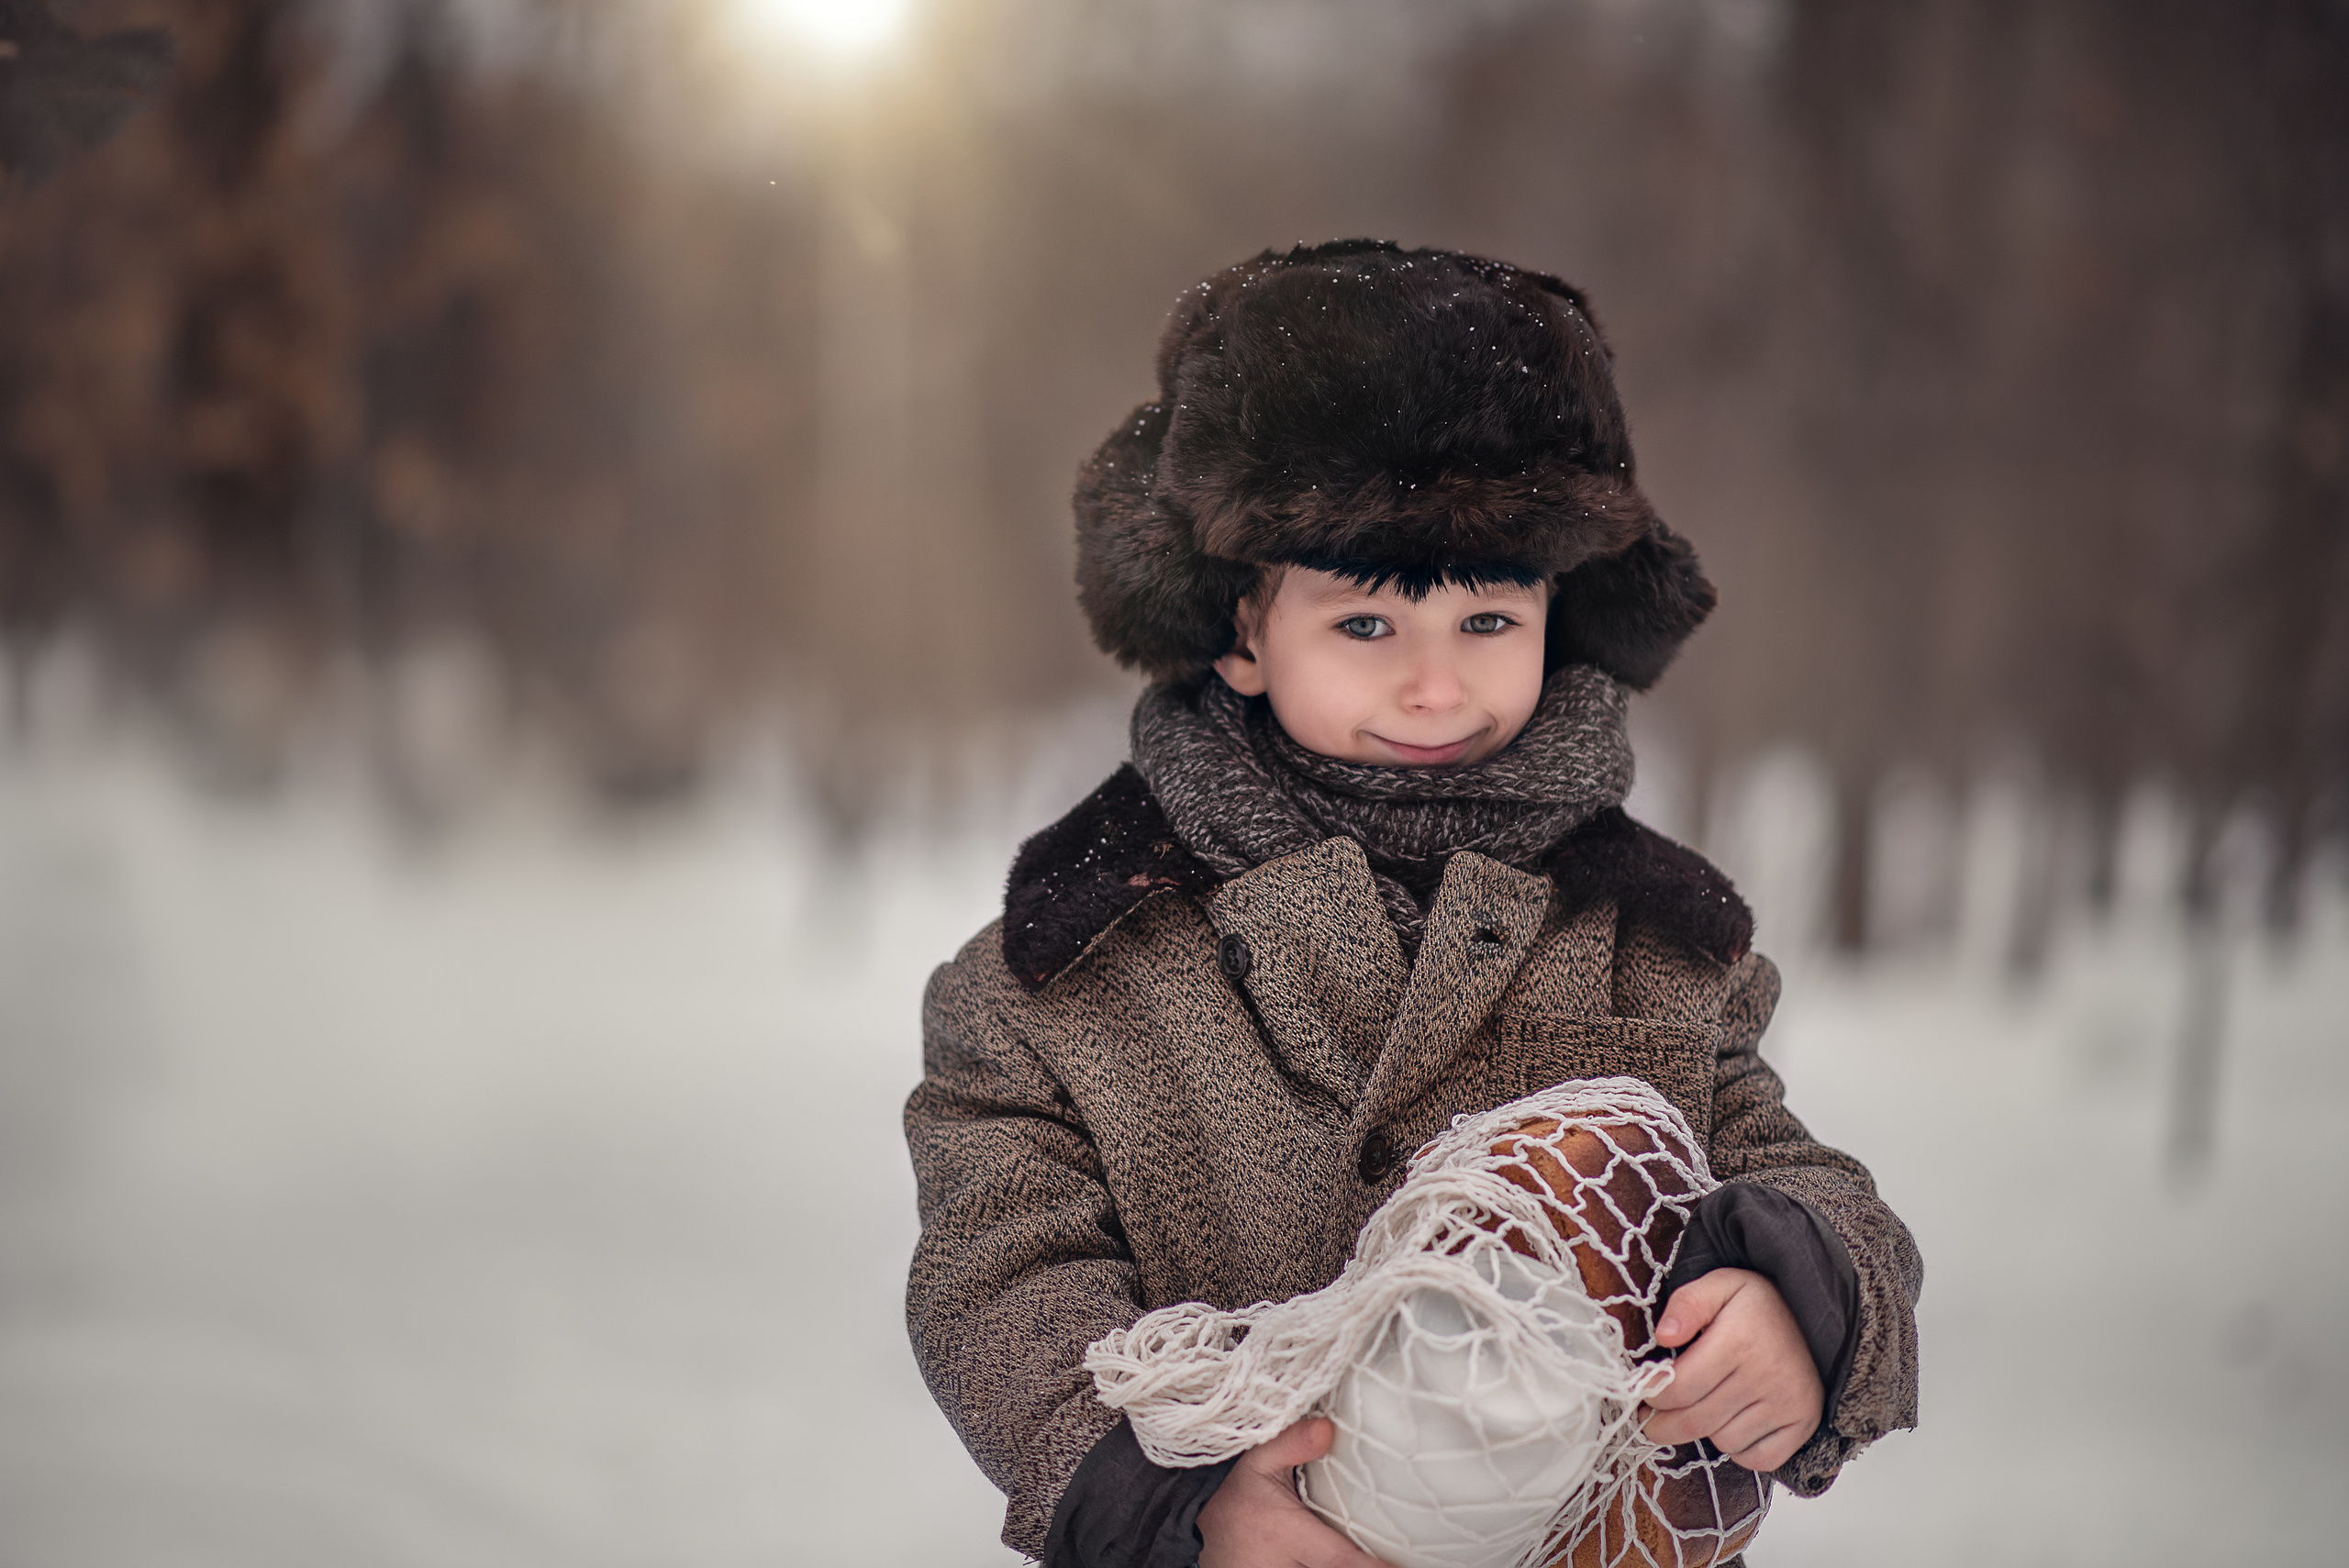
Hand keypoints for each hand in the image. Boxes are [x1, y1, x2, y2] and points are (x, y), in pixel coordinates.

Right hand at [1197, 1417, 1396, 1567]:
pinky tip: (1353, 1559)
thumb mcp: (1257, 1463)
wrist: (1202, 1533)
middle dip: (1365, 1567)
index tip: (1398, 1566)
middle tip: (1408, 1560)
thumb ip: (1291, 1443)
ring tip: (1383, 1558)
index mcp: (1287, 1535)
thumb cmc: (1237, 1498)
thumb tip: (1329, 1428)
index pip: (1340, 1560)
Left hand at [1641, 1267, 1822, 1471]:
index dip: (1652, 1396)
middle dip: (1663, 1425)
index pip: (1679, 1389)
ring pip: (1724, 1442)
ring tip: (1705, 1407)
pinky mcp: (1804, 1424)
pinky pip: (1758, 1459)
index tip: (1642, 1394)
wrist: (1818, 1316)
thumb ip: (1687, 1304)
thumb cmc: (1759, 1305)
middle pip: (1696, 1422)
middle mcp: (1766, 1377)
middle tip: (1651, 1420)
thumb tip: (1663, 1336)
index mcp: (1738, 1342)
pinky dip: (1740, 1450)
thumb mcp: (1720, 1285)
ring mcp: (1788, 1405)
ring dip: (1705, 1431)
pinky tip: (1734, 1423)